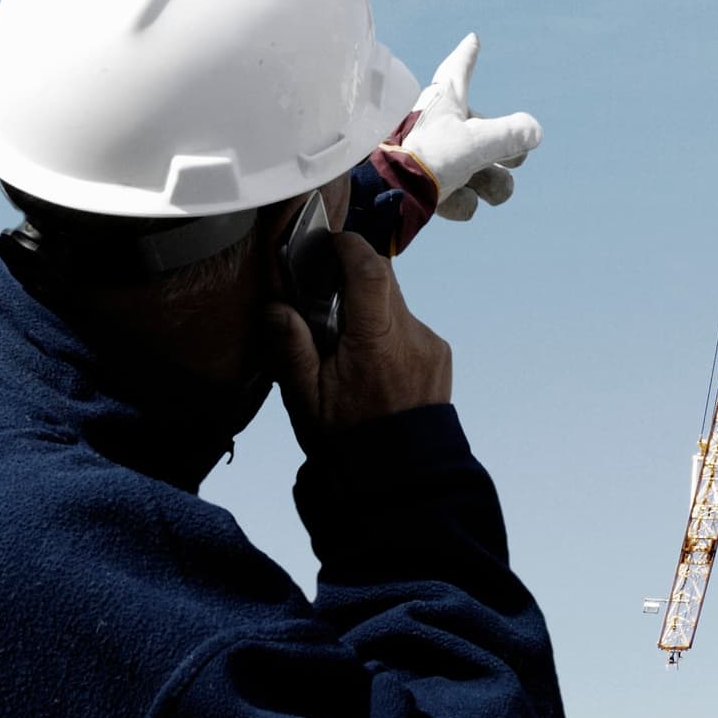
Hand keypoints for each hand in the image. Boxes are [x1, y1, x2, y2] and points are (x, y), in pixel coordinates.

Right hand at [261, 220, 450, 446]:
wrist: (403, 475)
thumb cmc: (349, 439)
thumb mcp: (307, 399)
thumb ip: (292, 348)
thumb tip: (276, 307)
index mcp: (376, 342)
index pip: (371, 271)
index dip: (350, 246)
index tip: (331, 241)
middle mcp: (411, 336)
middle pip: (385, 280)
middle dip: (354, 276)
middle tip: (326, 291)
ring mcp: (430, 344)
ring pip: (396, 303)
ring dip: (370, 308)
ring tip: (346, 341)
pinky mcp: (440, 354)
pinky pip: (409, 326)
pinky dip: (387, 330)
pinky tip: (371, 362)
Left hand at [403, 33, 540, 221]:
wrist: (384, 196)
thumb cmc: (425, 156)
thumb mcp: (475, 142)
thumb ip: (509, 135)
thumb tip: (535, 131)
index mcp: (443, 102)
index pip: (458, 70)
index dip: (467, 55)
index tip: (472, 39)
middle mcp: (438, 127)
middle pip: (486, 134)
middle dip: (507, 151)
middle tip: (515, 159)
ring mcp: (434, 159)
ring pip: (480, 170)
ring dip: (492, 184)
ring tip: (488, 192)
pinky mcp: (427, 190)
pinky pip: (460, 198)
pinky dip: (461, 203)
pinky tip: (450, 201)